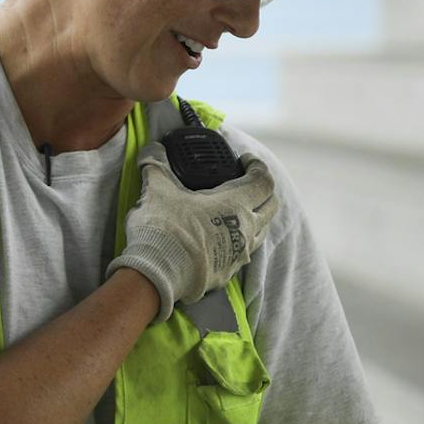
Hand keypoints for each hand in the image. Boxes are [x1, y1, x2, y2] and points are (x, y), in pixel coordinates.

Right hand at [107, 141, 278, 321]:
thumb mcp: (157, 189)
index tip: (245, 160)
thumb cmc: (163, 229)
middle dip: (263, 191)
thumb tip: (152, 148)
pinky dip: (238, 241)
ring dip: (255, 217)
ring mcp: (239, 254)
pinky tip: (220, 238)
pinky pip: (242, 253)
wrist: (156, 275)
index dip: (257, 166)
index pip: (263, 180)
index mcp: (235, 204)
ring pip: (260, 231)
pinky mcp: (227, 273)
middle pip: (271, 206)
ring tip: (236, 211)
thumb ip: (157, 164)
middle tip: (247, 182)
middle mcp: (245, 229)